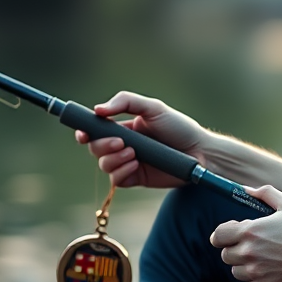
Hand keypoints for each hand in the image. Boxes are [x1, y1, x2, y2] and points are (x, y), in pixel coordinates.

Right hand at [75, 91, 206, 188]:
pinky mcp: (136, 178)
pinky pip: (117, 179)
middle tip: (121, 142)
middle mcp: (123, 145)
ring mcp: (128, 162)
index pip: (95, 129)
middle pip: (95, 147)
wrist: (199, 151)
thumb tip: (97, 109)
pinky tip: (136, 165)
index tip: (83, 133)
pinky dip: (121, 172)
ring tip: (134, 154)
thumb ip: (126, 102)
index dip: (84, 131)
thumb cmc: (179, 127)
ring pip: (104, 164)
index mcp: (124, 126)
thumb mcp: (154, 108)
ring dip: (113, 159)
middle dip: (102, 145)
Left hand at [209, 186, 281, 281]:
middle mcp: (249, 252)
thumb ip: (266, 193)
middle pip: (225, 255)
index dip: (221, 235)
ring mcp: (256, 271)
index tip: (231, 234)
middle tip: (253, 246)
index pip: (217, 236)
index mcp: (250, 231)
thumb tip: (246, 189)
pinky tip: (269, 272)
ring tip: (263, 259)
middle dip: (235, 250)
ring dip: (245, 266)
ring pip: (236, 271)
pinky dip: (256, 281)